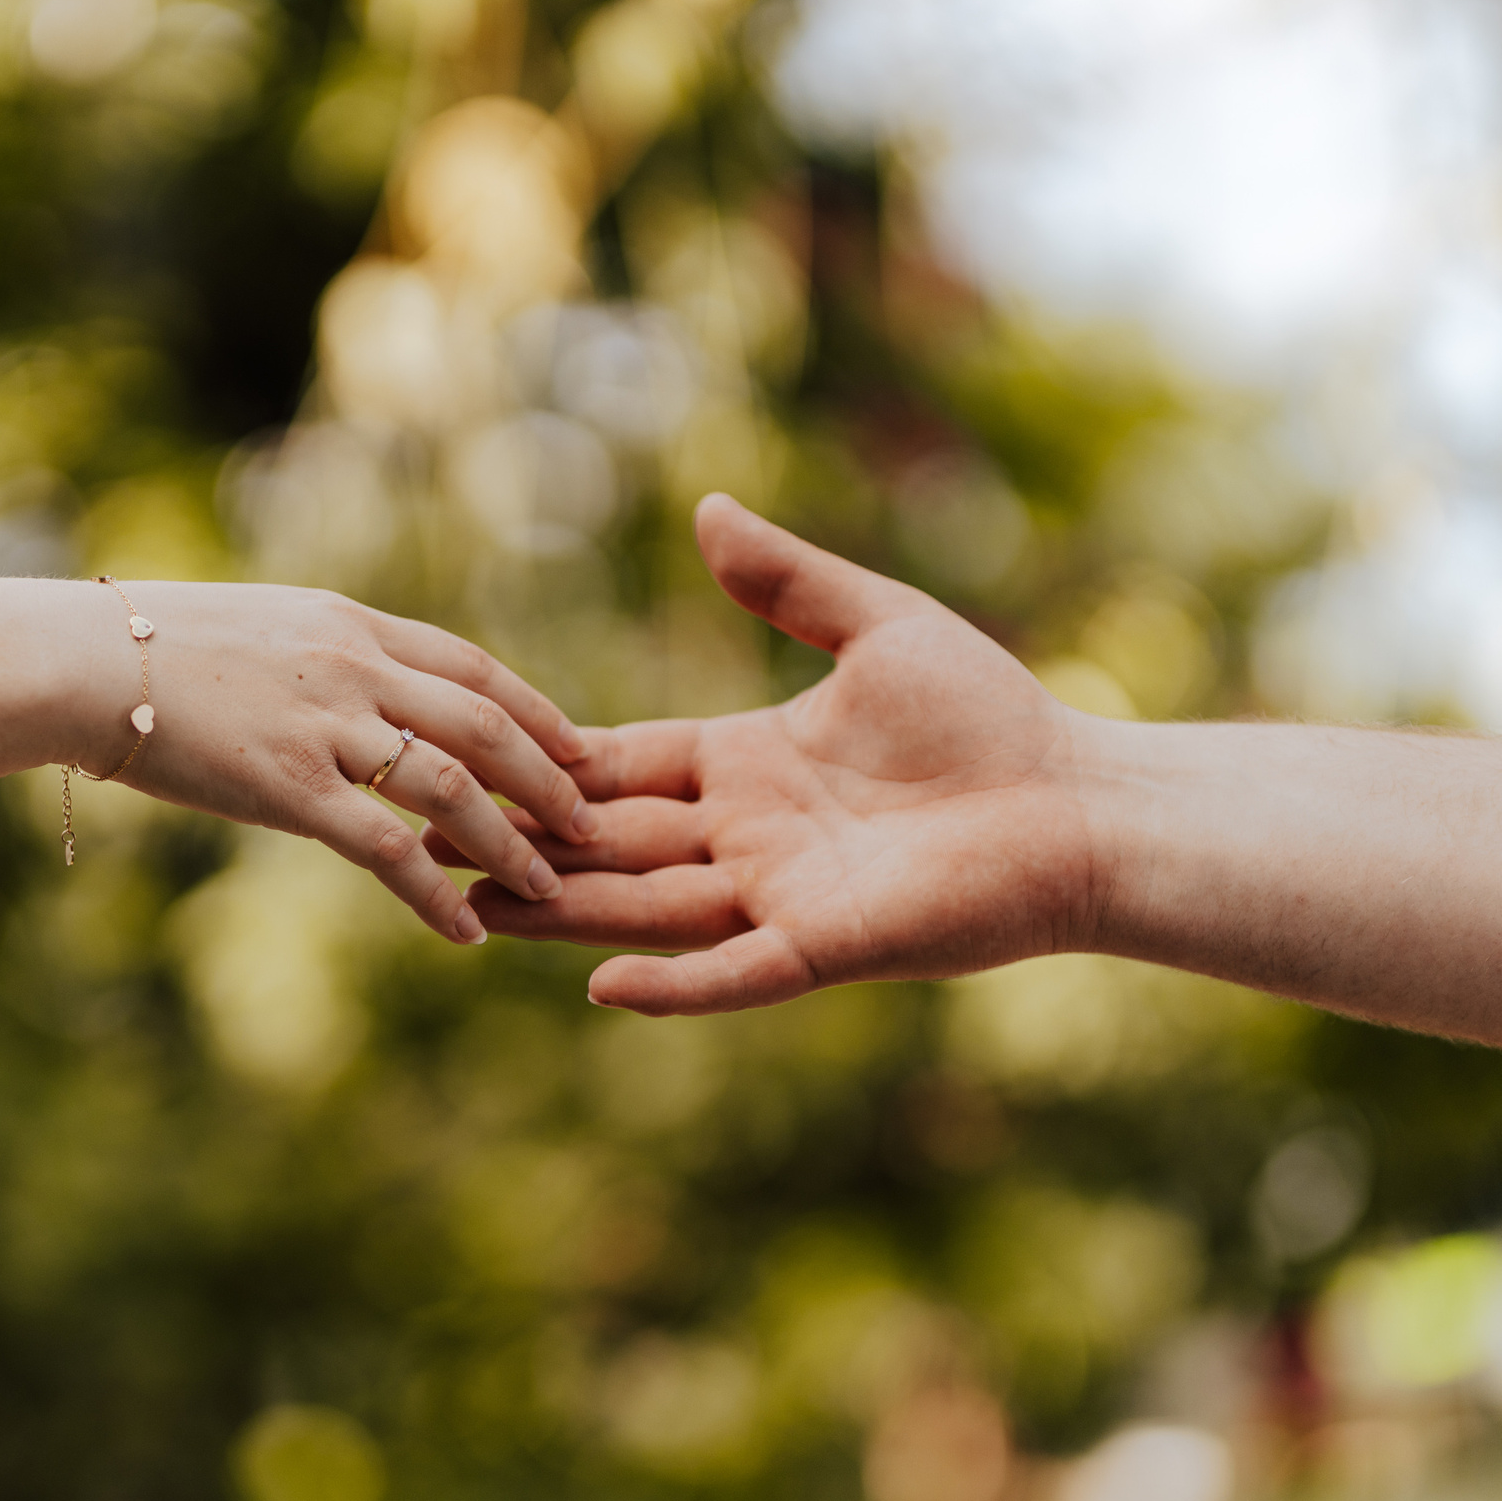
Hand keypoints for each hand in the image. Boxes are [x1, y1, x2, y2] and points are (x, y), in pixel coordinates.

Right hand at [77, 582, 597, 944]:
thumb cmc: (148, 647)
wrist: (80, 662)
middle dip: (550, 777)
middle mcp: (355, 667)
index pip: (470, 665)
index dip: (533, 709)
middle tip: (593, 823)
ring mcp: (328, 727)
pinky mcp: (293, 788)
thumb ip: (316, 654)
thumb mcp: (257, 628)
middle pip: (487, 722)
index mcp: (349, 623)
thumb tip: (347, 682)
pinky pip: (390, 851)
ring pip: (455, 788)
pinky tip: (467, 931)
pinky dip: (438, 896)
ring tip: (553, 888)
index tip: (574, 745)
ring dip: (513, 842)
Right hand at [423, 497, 1102, 1009]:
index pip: (624, 766)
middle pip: (609, 843)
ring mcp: (779, 897)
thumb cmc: (993, 717)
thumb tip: (709, 509)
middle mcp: (747, 837)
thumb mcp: (877, 626)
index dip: (546, 764)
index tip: (457, 753)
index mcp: (748, 763)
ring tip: (467, 911)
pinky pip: (733, 973)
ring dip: (562, 915)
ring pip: (645, 909)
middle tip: (419, 839)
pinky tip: (600, 991)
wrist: (1081, 801)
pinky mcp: (826, 946)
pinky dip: (671, 985)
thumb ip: (787, 581)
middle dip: (520, 841)